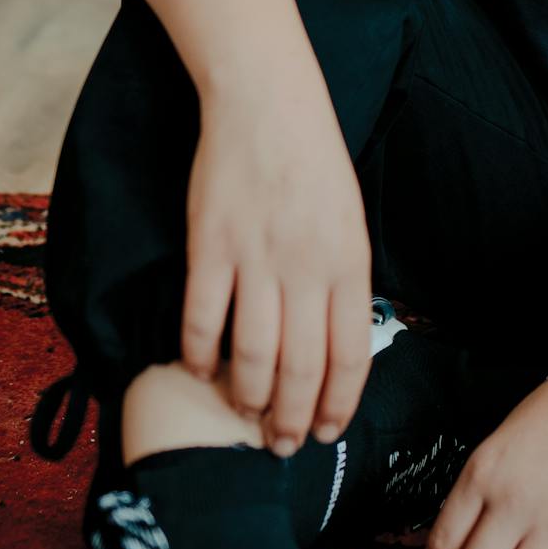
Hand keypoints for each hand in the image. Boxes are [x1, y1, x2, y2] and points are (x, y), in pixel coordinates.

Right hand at [179, 93, 372, 455]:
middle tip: (281, 445)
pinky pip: (202, 318)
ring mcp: (255, 257)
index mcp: (349, 262)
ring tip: (244, 416)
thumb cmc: (313, 164)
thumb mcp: (349, 222)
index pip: (350, 355)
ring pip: (252, 353)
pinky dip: (197, 355)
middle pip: (301, 367)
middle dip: (292, 418)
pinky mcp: (209, 245)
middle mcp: (306, 266)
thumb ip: (343, 282)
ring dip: (248, 397)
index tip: (326, 433)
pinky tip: (198, 371)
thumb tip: (335, 347)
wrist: (266, 103)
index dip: (337, 404)